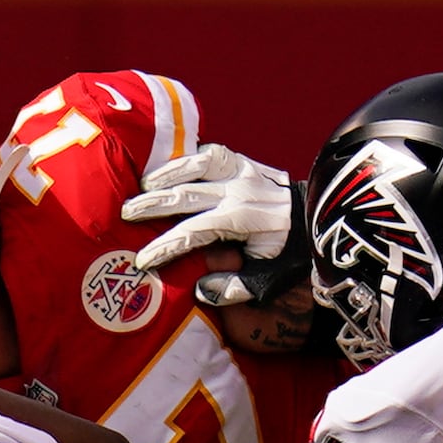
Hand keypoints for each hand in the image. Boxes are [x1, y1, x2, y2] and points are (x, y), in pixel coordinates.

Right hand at [120, 144, 295, 307]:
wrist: (316, 218)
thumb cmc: (288, 250)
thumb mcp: (270, 276)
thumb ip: (237, 287)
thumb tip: (201, 290)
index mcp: (243, 221)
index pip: (194, 233)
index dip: (165, 247)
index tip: (143, 260)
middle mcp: (239, 193)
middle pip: (187, 196)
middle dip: (153, 206)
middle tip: (125, 214)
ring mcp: (243, 173)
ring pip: (199, 165)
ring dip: (167, 173)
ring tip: (142, 185)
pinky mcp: (243, 162)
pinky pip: (212, 152)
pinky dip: (186, 157)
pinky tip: (166, 166)